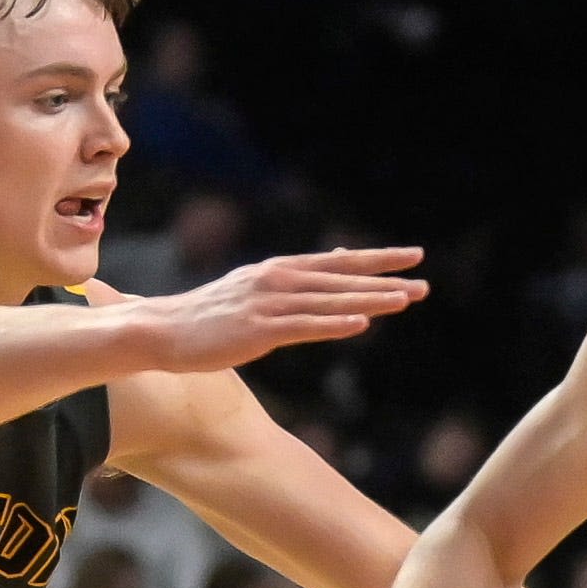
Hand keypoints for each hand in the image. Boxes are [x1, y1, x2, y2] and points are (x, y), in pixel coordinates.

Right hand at [141, 247, 425, 371]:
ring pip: (329, 301)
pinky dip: (333, 324)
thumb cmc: (212, 314)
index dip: (377, 259)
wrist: (163, 330)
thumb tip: (337, 260)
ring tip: (404, 301)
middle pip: (341, 278)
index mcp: (279, 270)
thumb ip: (298, 278)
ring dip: (369, 301)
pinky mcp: (257, 330)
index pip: (338, 261)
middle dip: (385, 280)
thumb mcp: (257, 287)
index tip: (414, 256)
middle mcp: (277, 280)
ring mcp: (267, 304)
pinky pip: (303, 327)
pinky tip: (360, 325)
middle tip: (424, 284)